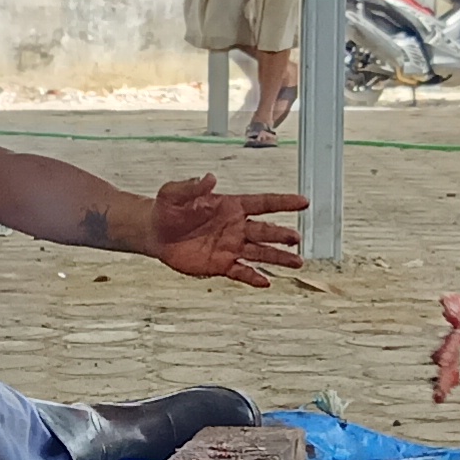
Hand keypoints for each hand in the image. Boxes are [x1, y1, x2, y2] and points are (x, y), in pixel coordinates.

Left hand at [149, 175, 305, 286]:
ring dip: (278, 257)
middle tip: (297, 238)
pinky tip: (266, 282)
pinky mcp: (221, 264)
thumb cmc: (167, 209)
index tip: (304, 201)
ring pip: (260, 252)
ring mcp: (231, 247)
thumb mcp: (174, 193)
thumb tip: (210, 178)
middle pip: (265, 230)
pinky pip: (241, 272)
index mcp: (231, 206)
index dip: (283, 202)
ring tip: (297, 261)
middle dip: (282, 234)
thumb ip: (192, 186)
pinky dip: (253, 277)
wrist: (155, 233)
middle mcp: (236, 227)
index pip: (263, 203)